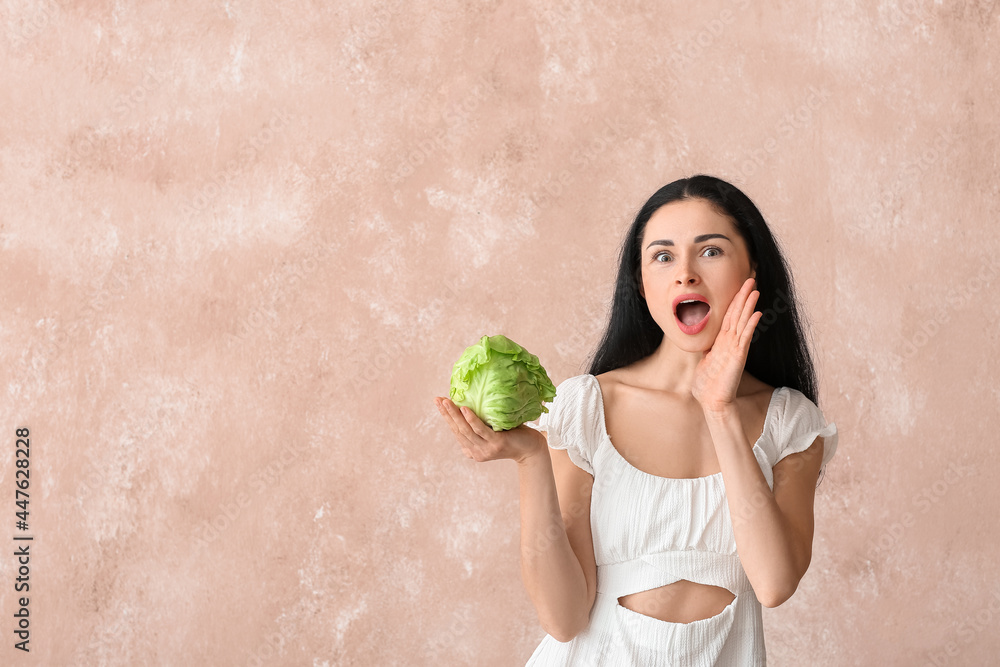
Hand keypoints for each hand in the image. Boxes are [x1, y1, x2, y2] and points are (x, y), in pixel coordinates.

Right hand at [433, 396, 546, 464]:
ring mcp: (485, 449)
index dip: (446, 416)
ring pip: (465, 430)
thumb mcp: (492, 429)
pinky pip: (480, 430)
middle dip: (445, 414)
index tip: (439, 402)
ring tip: (446, 402)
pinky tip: (464, 409)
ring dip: (454, 415)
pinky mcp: (496, 444)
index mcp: (472, 449)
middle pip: (457, 430)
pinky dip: (471, 419)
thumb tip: (469, 401)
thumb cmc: (513, 435)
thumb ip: (480, 422)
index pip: (456, 431)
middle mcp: (476, 452)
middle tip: (437, 399)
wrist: (531, 448)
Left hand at [691, 277, 761, 411]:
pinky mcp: (738, 356)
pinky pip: (745, 337)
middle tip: (750, 278)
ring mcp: (735, 348)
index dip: (734, 301)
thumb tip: (702, 343)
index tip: (739, 287)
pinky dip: (750, 325)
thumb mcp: (703, 362)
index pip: (729, 316)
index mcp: (721, 342)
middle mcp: (730, 343)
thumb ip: (706, 350)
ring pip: (742, 321)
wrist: (711, 402)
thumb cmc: (706, 386)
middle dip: (743, 296)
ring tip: (755, 289)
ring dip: (748, 305)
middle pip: (737, 314)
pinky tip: (757, 313)